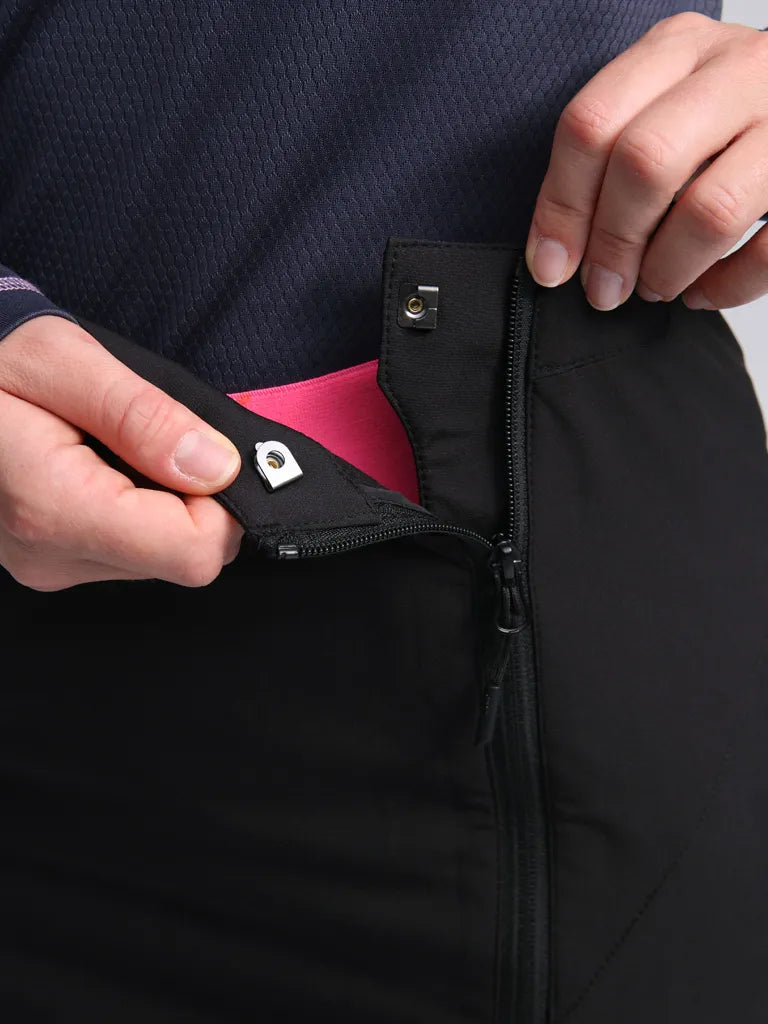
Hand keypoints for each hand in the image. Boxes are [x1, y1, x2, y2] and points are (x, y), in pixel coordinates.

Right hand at [0, 316, 243, 590]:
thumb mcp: (65, 360)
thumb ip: (145, 417)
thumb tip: (219, 468)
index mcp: (55, 509)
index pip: (192, 551)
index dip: (222, 502)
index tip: (207, 449)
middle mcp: (51, 555)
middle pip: (182, 556)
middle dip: (197, 497)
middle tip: (167, 436)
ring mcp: (47, 564)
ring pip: (160, 555)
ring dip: (167, 500)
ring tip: (124, 442)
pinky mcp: (50, 559)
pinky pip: (130, 548)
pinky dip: (140, 507)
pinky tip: (108, 463)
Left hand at [525, 13, 767, 311]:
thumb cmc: (723, 118)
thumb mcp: (663, 107)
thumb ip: (612, 158)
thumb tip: (556, 256)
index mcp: (679, 48)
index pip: (592, 123)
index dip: (560, 206)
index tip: (550, 264)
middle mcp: (738, 70)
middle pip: (645, 161)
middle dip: (612, 242)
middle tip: (603, 287)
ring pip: (709, 210)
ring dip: (666, 269)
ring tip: (653, 287)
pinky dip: (726, 287)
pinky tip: (701, 293)